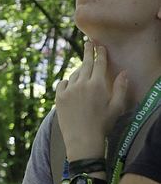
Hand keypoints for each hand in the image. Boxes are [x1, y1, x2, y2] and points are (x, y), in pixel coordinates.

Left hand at [55, 41, 127, 157]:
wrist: (82, 140)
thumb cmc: (102, 125)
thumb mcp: (116, 107)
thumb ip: (120, 88)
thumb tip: (124, 72)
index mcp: (97, 85)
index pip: (99, 63)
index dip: (100, 53)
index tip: (99, 46)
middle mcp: (82, 84)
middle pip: (85, 63)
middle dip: (88, 51)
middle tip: (88, 43)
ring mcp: (68, 90)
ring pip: (74, 74)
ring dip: (79, 70)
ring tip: (83, 69)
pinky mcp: (59, 97)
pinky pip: (63, 83)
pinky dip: (67, 82)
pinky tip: (71, 84)